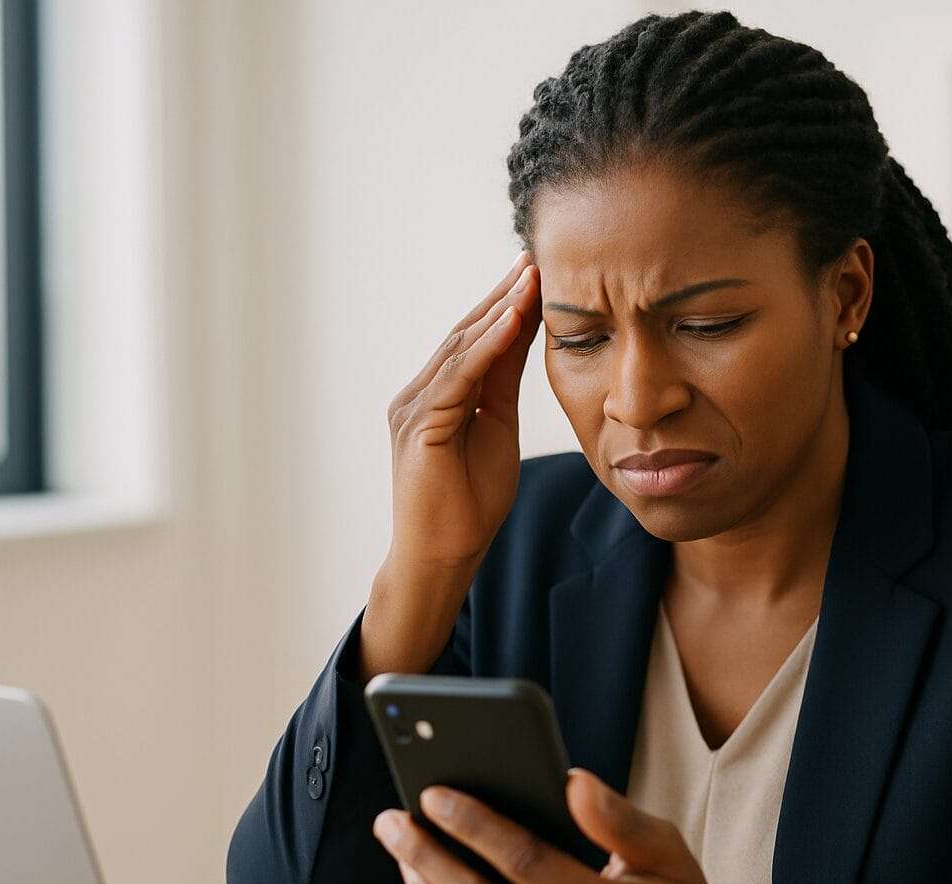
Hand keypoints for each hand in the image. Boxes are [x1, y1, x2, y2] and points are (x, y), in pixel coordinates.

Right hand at [384, 249, 541, 569]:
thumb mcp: (497, 427)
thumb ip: (502, 384)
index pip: (475, 339)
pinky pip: (457, 378)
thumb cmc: (469, 504)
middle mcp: (418, 394)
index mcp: (437, 395)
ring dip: (499, 310)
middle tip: (535, 257)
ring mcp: (413, 409)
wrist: (443, 557)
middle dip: (503, 294)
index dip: (507, 305)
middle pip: (465, 333)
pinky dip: (485, 347)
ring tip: (531, 277)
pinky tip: (511, 320)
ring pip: (461, 348)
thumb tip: (522, 336)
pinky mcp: (420, 427)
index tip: (538, 272)